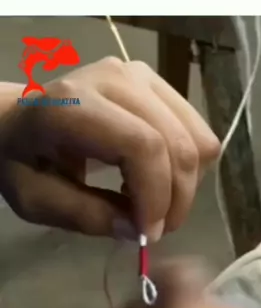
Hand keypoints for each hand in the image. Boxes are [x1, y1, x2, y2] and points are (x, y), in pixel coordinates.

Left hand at [0, 58, 219, 239]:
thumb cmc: (21, 158)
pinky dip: (188, 164)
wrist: (16, 116)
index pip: (142, 146)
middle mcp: (115, 78)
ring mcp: (140, 75)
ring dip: (187, 182)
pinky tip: (158, 178)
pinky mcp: (156, 81)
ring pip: (197, 136)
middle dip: (177, 196)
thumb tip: (138, 230)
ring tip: (157, 203)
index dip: (156, 195)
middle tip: (157, 229)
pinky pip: (196, 128)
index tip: (148, 233)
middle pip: (177, 142)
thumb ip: (85, 215)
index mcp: (73, 104)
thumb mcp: (35, 199)